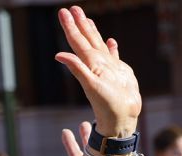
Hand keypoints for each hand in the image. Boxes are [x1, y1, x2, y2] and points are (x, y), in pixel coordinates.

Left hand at [55, 6, 140, 136]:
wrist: (122, 119)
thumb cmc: (107, 105)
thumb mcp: (91, 85)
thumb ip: (77, 68)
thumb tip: (59, 55)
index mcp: (90, 64)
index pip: (77, 41)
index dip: (70, 26)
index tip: (63, 12)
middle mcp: (97, 63)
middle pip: (86, 39)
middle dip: (79, 24)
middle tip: (72, 9)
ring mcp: (109, 68)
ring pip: (99, 45)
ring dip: (92, 32)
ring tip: (87, 20)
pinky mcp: (120, 73)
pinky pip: (114, 57)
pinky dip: (112, 48)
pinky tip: (110, 42)